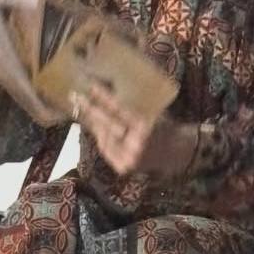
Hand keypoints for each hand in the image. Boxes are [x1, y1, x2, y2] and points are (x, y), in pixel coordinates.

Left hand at [74, 84, 194, 178]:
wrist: (177, 152)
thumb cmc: (164, 127)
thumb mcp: (151, 112)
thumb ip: (131, 109)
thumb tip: (106, 96)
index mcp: (144, 126)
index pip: (119, 109)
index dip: (103, 97)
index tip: (90, 86)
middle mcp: (136, 143)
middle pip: (107, 124)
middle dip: (90, 110)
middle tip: (77, 97)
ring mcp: (129, 157)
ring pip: (103, 138)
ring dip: (94, 124)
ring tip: (84, 110)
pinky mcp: (124, 167)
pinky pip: (106, 150)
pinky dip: (101, 138)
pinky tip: (96, 128)